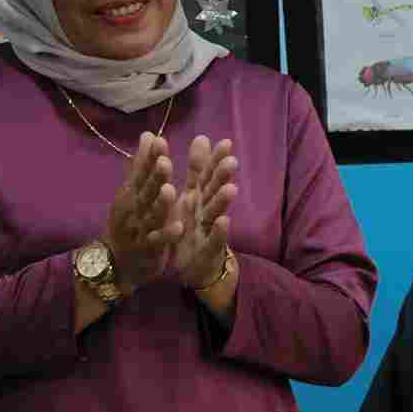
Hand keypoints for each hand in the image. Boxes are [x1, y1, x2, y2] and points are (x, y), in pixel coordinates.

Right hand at [98, 131, 179, 285]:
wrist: (116, 260)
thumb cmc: (129, 221)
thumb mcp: (133, 192)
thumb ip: (142, 166)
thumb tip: (148, 134)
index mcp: (133, 193)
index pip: (141, 172)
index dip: (149, 157)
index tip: (159, 140)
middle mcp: (134, 208)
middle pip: (146, 191)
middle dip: (155, 176)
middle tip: (165, 160)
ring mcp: (140, 229)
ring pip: (152, 215)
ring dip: (161, 203)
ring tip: (171, 190)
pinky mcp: (148, 249)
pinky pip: (158, 241)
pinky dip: (167, 234)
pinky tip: (179, 228)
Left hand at [171, 135, 237, 291]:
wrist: (191, 269)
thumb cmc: (185, 233)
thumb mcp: (181, 201)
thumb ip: (188, 174)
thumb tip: (193, 144)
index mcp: (194, 199)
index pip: (204, 174)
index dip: (212, 159)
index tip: (222, 142)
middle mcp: (203, 211)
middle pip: (214, 190)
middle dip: (223, 176)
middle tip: (231, 160)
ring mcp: (207, 230)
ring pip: (216, 212)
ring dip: (224, 201)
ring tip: (231, 189)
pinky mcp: (208, 250)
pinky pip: (214, 240)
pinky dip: (219, 231)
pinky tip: (225, 221)